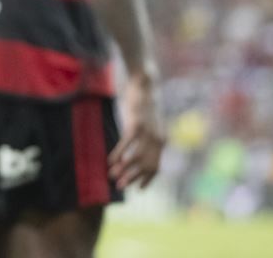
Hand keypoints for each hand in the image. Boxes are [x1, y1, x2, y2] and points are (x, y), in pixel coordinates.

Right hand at [111, 74, 164, 189]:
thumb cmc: (146, 106)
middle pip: (146, 165)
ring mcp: (148, 132)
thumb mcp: (152, 125)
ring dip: (124, 169)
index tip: (138, 189)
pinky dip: (119, 154)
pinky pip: (127, 143)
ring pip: (137, 157)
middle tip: (121, 187)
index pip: (156, 167)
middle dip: (133, 178)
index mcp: (162, 141)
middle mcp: (158, 139)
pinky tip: (111, 161)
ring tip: (113, 177)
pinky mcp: (137, 124)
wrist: (146, 85)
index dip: (147, 179)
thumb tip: (143, 154)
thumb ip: (150, 140)